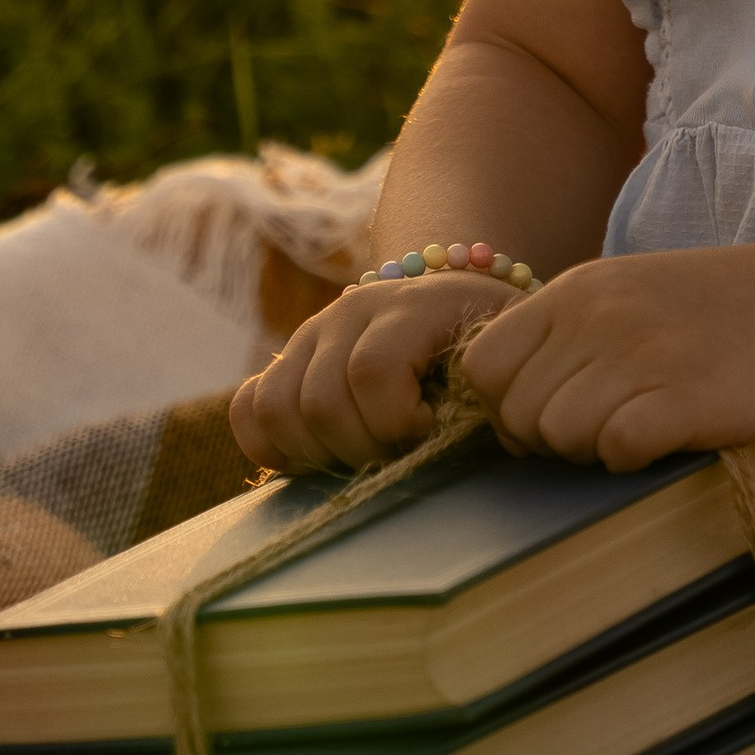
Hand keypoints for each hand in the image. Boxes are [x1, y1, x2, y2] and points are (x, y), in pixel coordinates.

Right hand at [229, 272, 517, 471]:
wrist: (454, 298)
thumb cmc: (489, 342)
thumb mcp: (505, 355)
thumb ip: (497, 391)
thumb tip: (491, 439)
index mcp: (412, 305)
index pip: (372, 371)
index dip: (397, 423)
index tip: (430, 433)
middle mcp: (351, 311)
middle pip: (320, 400)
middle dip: (359, 449)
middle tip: (396, 453)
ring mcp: (311, 333)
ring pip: (274, 406)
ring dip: (314, 452)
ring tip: (360, 454)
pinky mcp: (287, 359)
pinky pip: (249, 407)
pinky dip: (272, 444)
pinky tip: (315, 456)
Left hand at [458, 243, 754, 469]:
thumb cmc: (712, 310)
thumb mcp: (623, 294)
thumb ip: (563, 335)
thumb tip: (507, 410)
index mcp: (574, 291)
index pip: (482, 365)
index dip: (505, 404)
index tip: (547, 415)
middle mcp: (597, 317)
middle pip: (519, 412)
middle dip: (549, 438)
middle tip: (605, 427)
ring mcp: (640, 355)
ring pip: (559, 436)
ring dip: (591, 449)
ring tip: (638, 428)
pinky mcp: (684, 398)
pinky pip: (616, 448)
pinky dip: (632, 457)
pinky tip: (666, 436)